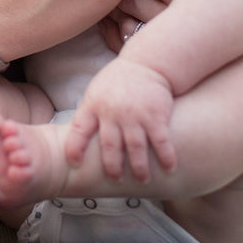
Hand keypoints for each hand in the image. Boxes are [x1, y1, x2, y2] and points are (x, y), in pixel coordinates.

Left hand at [64, 55, 176, 181]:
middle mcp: (113, 113)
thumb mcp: (97, 90)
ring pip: (135, 149)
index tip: (74, 163)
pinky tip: (169, 168)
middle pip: (109, 146)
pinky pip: (161, 142)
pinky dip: (166, 157)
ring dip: (139, 167)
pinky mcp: (156, 116)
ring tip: (142, 178)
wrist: (147, 63)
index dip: (74, 147)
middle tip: (116, 179)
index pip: (79, 130)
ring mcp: (135, 116)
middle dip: (112, 167)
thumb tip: (77, 136)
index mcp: (94, 105)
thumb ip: (90, 112)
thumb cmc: (119, 79)